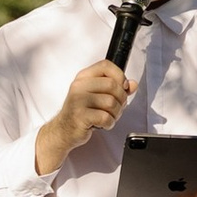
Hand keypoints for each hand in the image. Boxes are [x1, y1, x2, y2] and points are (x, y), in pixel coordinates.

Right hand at [34, 58, 133, 175]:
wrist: (63, 130)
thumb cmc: (81, 112)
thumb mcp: (98, 96)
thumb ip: (116, 89)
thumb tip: (132, 84)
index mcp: (84, 77)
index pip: (106, 65)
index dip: (119, 75)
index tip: (123, 86)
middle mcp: (80, 86)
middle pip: (112, 85)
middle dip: (121, 99)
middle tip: (116, 108)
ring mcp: (78, 100)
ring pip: (111, 102)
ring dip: (115, 113)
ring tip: (108, 117)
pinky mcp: (80, 115)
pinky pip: (106, 117)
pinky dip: (109, 123)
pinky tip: (102, 124)